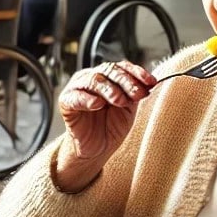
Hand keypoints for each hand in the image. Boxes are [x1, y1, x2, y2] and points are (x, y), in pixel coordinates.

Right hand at [54, 61, 154, 187]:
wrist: (97, 149)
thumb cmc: (111, 126)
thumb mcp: (128, 108)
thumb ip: (135, 94)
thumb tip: (149, 83)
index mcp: (106, 76)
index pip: (121, 67)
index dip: (137, 73)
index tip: (151, 82)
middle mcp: (90, 78)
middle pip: (108, 70)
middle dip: (126, 82)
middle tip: (137, 94)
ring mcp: (77, 88)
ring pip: (93, 80)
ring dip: (109, 89)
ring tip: (120, 101)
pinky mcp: (66, 102)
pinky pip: (75, 97)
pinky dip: (87, 99)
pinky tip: (98, 104)